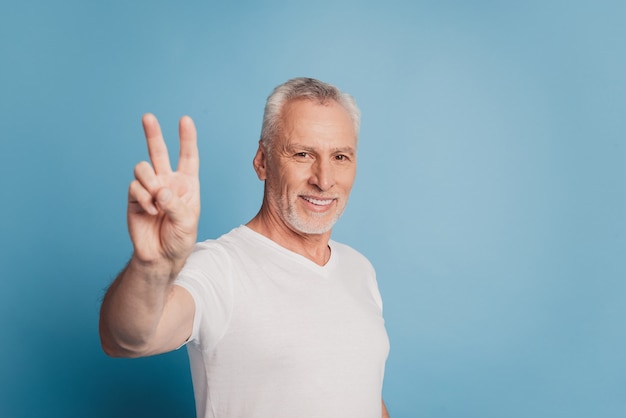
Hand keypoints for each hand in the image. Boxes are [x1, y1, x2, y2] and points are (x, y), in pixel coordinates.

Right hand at [127, 114, 199, 269]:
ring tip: (157, 201)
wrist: (161, 257)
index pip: (188, 156)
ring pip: (143, 168)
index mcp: (186, 183)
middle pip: (159, 152)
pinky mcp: (134, 197)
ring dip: (150, 182)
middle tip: (148, 117)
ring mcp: (149, 188)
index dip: (186, 138)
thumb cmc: (180, 238)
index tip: (185, 120)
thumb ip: (175, 204)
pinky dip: (143, 198)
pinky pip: (135, 186)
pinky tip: (150, 211)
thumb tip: (160, 189)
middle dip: (153, 134)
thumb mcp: (187, 222)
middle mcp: (167, 181)